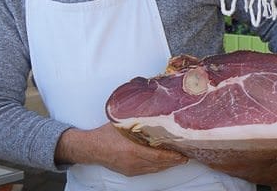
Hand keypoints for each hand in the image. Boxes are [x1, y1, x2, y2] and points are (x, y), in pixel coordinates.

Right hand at [56, 123, 187, 175]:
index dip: (173, 156)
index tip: (183, 153)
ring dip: (167, 165)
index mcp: (132, 149)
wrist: (91, 148)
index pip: (159, 156)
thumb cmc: (105, 134)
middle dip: (174, 160)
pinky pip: (147, 171)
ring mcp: (131, 169)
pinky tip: (163, 162)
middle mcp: (133, 162)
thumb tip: (151, 105)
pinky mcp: (129, 172)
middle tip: (186, 155)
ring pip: (154, 169)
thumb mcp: (122, 123)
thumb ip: (137, 117)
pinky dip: (158, 167)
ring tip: (178, 158)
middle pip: (159, 164)